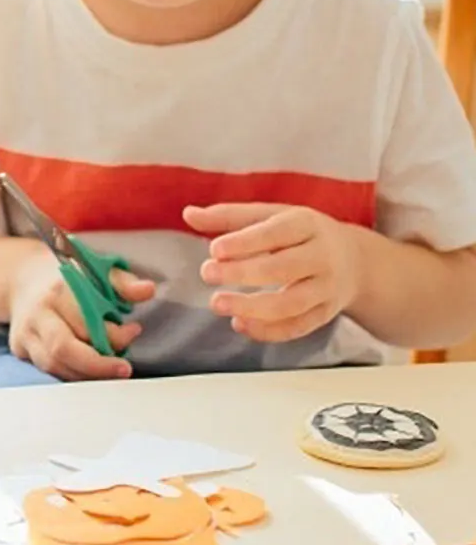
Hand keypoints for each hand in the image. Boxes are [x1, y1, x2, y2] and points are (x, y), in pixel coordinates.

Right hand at [6, 248, 152, 380]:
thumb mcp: (97, 270)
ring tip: (110, 369)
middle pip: (64, 349)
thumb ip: (123, 283)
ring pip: (55, 365)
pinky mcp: (20, 349)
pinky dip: (73, 374)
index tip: (133, 331)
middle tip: (124, 369)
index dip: (114, 334)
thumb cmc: (67, 277)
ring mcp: (26, 333)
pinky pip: (48, 370)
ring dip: (87, 374)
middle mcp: (37, 313)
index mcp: (57, 290)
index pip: (86, 321)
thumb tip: (148, 290)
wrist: (24, 277)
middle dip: (98, 366)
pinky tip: (91, 371)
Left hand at [184, 202, 357, 341]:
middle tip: (207, 273)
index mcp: (307, 224)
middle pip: (283, 269)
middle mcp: (322, 256)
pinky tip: (239, 323)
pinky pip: (298, 327)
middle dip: (243, 274)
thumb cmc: (300, 233)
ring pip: (291, 304)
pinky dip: (268, 331)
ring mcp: (326, 288)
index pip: (276, 233)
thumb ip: (229, 216)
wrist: (355, 260)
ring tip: (217, 303)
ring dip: (253, 308)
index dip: (245, 242)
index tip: (213, 250)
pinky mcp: (325, 314)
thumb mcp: (271, 215)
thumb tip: (188, 214)